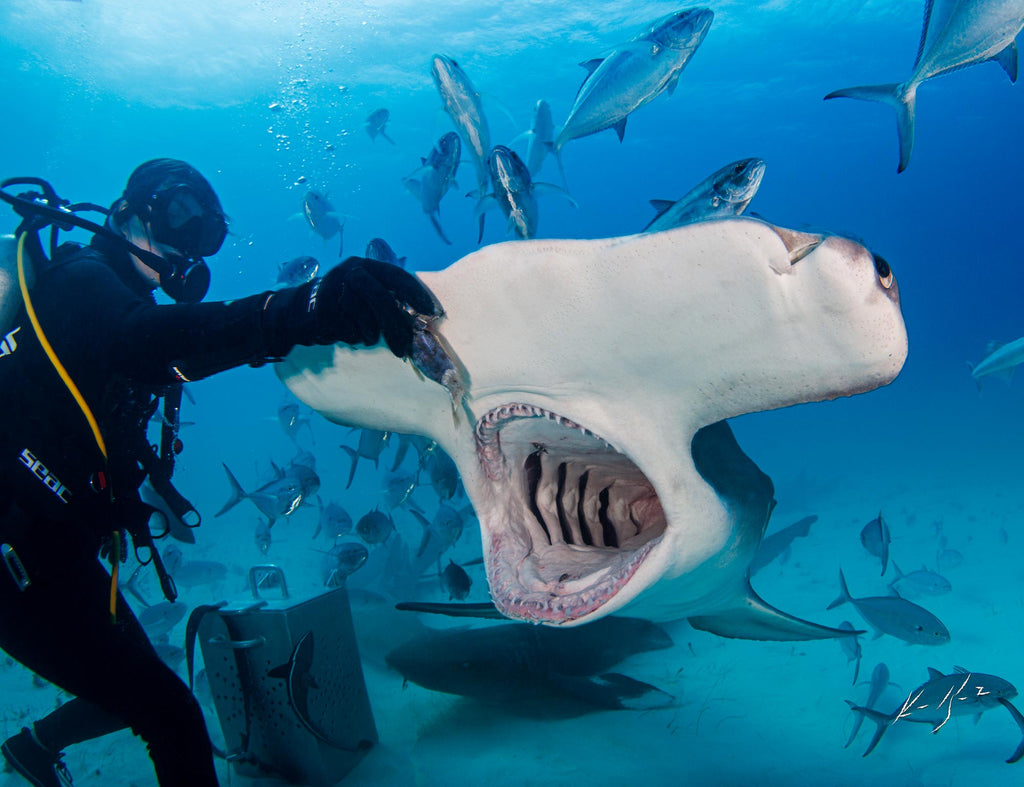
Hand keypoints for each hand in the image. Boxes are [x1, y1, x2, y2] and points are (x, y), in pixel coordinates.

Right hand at [305, 257, 437, 356]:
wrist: (301, 311)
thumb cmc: (345, 306)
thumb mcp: (366, 293)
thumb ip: (388, 298)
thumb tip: (421, 319)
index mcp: (366, 265)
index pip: (397, 276)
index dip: (416, 294)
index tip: (431, 312)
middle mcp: (350, 271)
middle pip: (381, 298)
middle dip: (395, 325)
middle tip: (404, 347)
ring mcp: (334, 287)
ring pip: (364, 316)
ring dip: (370, 334)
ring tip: (368, 338)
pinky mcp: (322, 307)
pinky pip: (348, 328)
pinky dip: (354, 337)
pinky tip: (349, 334)